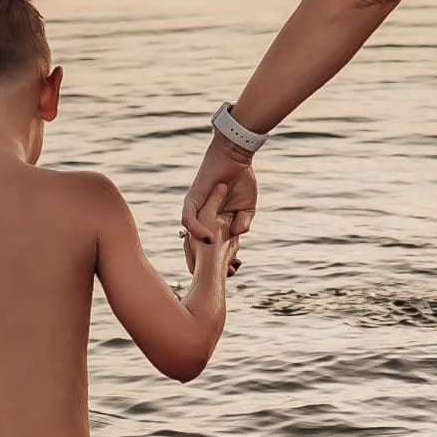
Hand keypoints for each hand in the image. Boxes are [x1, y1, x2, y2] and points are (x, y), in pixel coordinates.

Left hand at [183, 144, 256, 273]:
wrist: (237, 156)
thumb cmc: (241, 179)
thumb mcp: (247, 208)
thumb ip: (243, 222)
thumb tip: (238, 235)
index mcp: (214, 222)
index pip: (210, 248)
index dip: (217, 262)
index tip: (229, 274)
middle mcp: (201, 219)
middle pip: (193, 248)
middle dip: (200, 266)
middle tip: (214, 280)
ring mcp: (195, 211)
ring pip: (188, 237)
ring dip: (198, 252)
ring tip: (211, 263)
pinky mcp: (192, 200)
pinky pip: (188, 220)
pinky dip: (198, 231)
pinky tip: (209, 239)